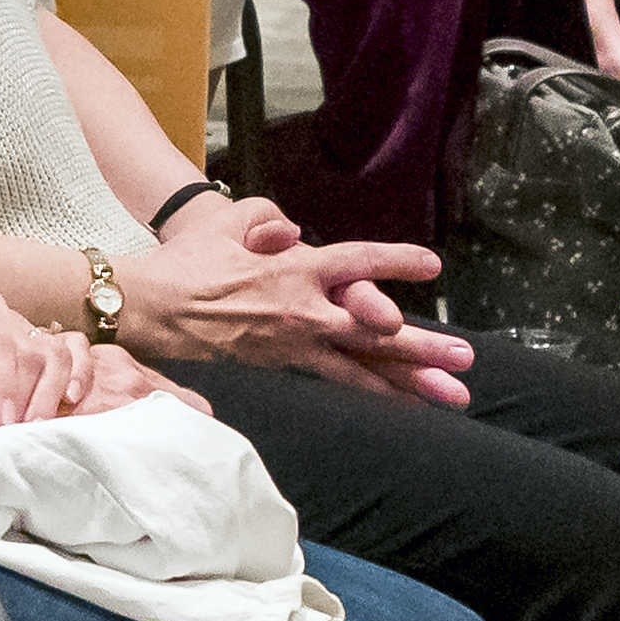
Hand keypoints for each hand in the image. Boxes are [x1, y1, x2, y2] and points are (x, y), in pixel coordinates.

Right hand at [123, 224, 470, 406]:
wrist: (155, 306)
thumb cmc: (196, 256)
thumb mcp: (235, 221)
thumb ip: (271, 221)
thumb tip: (291, 234)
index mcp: (294, 270)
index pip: (355, 263)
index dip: (394, 263)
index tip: (431, 265)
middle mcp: (302, 311)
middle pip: (373, 332)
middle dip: (422, 346)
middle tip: (465, 357)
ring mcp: (296, 343)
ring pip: (363, 366)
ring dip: (412, 380)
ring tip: (455, 394)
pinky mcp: (287, 363)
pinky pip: (341, 379)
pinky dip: (377, 388)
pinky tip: (409, 399)